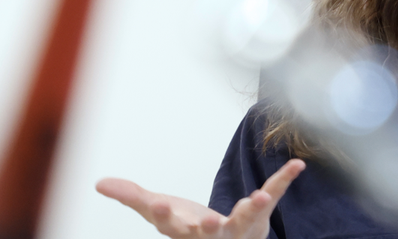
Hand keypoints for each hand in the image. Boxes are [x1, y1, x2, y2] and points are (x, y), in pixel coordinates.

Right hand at [96, 159, 304, 238]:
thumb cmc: (189, 225)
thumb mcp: (158, 212)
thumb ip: (132, 196)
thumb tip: (99, 183)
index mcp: (184, 231)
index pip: (171, 224)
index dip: (163, 213)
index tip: (157, 202)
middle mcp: (213, 234)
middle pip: (209, 233)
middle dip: (207, 229)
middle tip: (207, 223)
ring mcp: (240, 225)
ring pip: (246, 219)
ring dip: (253, 208)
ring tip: (260, 197)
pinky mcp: (261, 212)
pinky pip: (275, 193)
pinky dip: (285, 179)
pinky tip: (298, 164)